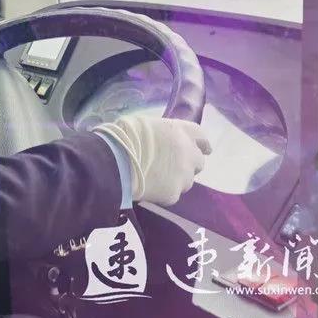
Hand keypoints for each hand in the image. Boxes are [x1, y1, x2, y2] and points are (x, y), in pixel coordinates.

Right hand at [94, 116, 211, 205]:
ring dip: (176, 179)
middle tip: (172, 166)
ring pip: (187, 180)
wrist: (114, 162)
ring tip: (156, 178)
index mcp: (179, 131)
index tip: (204, 148)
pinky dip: (164, 192)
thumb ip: (161, 133)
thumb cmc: (124, 136)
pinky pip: (172, 193)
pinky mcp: (173, 194)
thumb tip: (161, 139)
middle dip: (189, 163)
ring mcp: (183, 175)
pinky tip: (149, 187)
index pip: (201, 136)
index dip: (201, 143)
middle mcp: (187, 152)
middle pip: (198, 161)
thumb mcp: (144, 124)